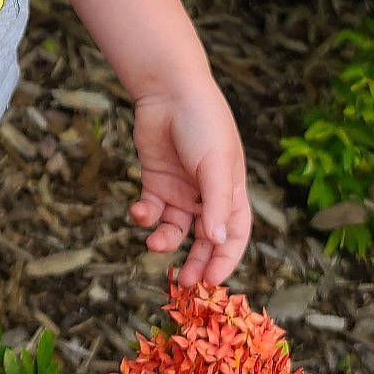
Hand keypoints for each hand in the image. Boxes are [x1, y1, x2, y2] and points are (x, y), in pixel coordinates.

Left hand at [129, 76, 250, 286]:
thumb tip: (217, 242)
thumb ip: (215, 205)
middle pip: (203, 239)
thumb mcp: (216, 165)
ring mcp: (180, 190)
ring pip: (175, 229)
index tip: (212, 282)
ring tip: (154, 244)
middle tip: (185, 283)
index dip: (225, 260)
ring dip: (165, 240)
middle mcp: (206, 195)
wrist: (169, 91)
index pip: (234, 236)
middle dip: (195, 261)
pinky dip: (145, 217)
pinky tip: (140, 213)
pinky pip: (151, 211)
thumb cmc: (204, 123)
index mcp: (231, 192)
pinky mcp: (155, 182)